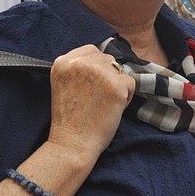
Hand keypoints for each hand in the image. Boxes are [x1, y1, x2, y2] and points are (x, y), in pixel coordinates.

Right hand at [47, 45, 134, 160]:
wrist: (72, 144)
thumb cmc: (70, 119)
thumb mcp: (64, 84)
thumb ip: (78, 68)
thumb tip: (105, 58)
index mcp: (63, 62)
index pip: (92, 50)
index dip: (97, 68)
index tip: (90, 86)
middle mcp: (80, 63)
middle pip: (108, 59)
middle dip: (107, 77)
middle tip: (95, 99)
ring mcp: (99, 72)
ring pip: (120, 70)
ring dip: (117, 85)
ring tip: (102, 104)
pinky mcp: (116, 85)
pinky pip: (131, 83)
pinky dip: (126, 97)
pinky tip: (112, 109)